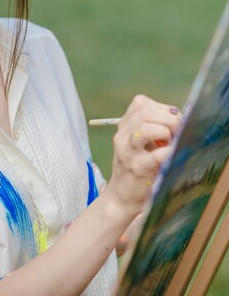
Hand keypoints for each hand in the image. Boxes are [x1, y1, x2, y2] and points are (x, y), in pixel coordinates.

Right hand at [104, 94, 181, 219]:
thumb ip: (152, 128)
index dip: (161, 108)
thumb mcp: (137, 143)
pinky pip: (156, 155)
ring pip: (145, 128)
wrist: (121, 197)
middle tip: (178, 132)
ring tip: (171, 143)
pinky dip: (169, 152)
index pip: (140, 103)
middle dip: (168, 118)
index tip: (172, 121)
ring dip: (165, 132)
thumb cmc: (136, 167)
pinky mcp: (137, 169)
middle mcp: (123, 136)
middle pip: (145, 111)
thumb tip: (178, 119)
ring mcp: (128, 152)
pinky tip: (172, 155)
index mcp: (124, 126)